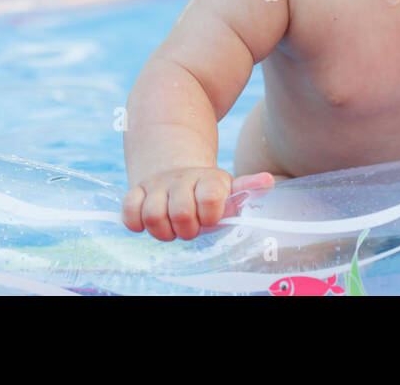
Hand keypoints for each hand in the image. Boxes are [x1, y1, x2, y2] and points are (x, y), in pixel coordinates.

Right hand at [122, 167, 275, 240]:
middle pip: (181, 213)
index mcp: (209, 179)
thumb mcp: (228, 188)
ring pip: (153, 216)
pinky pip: (129, 211)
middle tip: (191, 227)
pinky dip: (136, 222)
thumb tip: (269, 180)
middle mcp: (182, 179)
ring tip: (172, 229)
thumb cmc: (208, 190)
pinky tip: (147, 223)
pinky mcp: (136, 191)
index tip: (211, 217)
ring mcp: (157, 185)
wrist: (176, 168)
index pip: (210, 198)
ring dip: (163, 231)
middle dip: (187, 229)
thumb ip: (248, 188)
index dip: (210, 215)